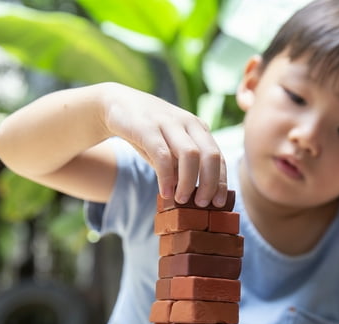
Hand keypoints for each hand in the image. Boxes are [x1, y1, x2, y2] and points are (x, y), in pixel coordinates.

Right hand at [103, 83, 226, 206]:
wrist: (117, 104)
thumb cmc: (149, 134)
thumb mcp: (170, 150)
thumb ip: (182, 168)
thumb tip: (193, 198)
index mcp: (199, 129)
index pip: (219, 158)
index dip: (221, 182)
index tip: (218, 203)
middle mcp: (189, 123)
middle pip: (211, 155)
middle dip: (210, 184)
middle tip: (201, 204)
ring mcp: (169, 122)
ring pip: (191, 154)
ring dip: (189, 182)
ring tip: (181, 200)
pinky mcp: (147, 126)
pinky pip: (162, 154)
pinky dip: (166, 177)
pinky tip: (165, 192)